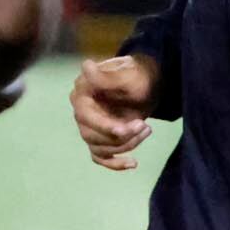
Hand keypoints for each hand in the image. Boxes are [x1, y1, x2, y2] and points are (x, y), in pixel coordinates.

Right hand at [69, 54, 159, 168]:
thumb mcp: (128, 74)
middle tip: (144, 126)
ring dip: (126, 145)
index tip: (124, 129)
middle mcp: (81, 112)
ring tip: (147, 129)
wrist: (147, 85)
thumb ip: (107, 76)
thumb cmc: (138, 75)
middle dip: (120, 136)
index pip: (85, 116)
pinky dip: (115, 164)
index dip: (103, 126)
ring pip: (100, 148)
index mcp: (82, 93)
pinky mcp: (100, 138)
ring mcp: (90, 127)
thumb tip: (86, 65)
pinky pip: (101, 158)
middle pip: (92, 136)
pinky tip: (133, 163)